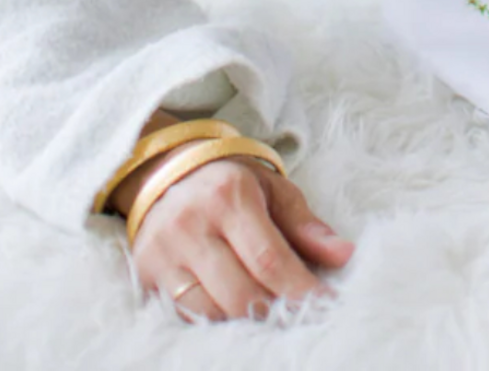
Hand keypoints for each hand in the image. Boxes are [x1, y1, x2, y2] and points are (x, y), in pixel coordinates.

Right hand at [128, 154, 353, 321]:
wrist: (168, 169)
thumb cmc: (232, 181)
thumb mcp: (274, 190)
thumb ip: (306, 226)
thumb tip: (343, 255)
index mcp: (231, 197)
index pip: (269, 260)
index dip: (299, 289)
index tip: (325, 304)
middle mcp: (193, 225)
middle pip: (239, 293)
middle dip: (275, 310)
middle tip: (298, 313)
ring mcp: (164, 252)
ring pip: (210, 311)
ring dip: (244, 320)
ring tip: (268, 311)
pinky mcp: (145, 273)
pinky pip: (183, 314)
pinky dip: (213, 319)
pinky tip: (233, 311)